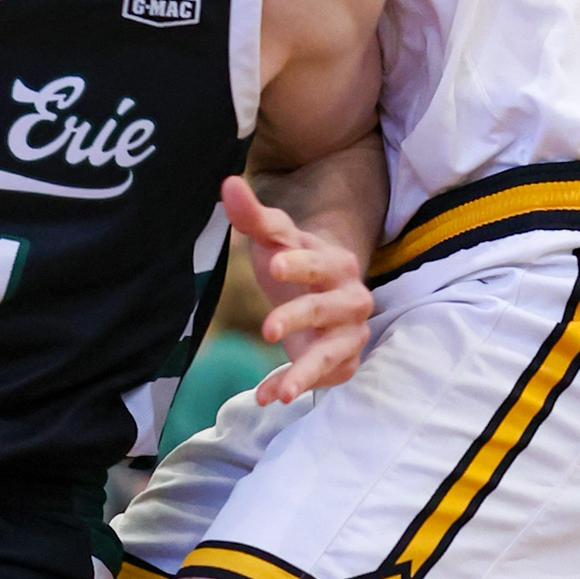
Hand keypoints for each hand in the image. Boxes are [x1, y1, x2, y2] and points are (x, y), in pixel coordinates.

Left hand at [221, 174, 373, 406]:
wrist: (326, 289)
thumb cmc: (294, 259)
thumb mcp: (274, 239)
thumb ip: (253, 216)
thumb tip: (228, 183)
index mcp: (335, 262)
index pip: (317, 261)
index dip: (298, 264)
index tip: (273, 265)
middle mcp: (351, 298)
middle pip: (326, 308)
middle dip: (299, 317)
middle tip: (267, 330)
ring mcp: (350, 333)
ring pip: (332, 352)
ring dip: (306, 371)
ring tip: (281, 393)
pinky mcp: (344, 361)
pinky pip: (323, 377)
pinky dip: (294, 385)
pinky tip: (267, 395)